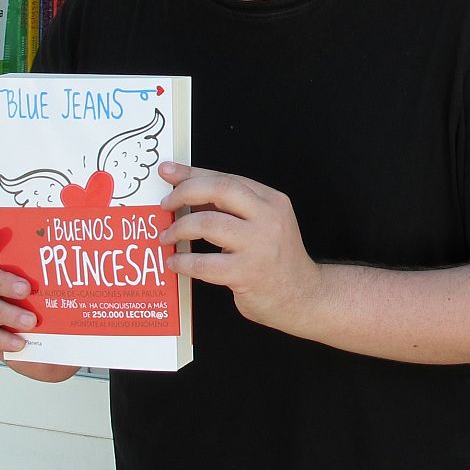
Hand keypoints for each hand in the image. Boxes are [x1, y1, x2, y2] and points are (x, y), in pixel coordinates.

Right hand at [0, 231, 78, 382]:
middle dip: (1, 281)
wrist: (69, 345)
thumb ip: (73, 272)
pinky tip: (21, 341)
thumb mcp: (73, 290)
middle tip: (25, 289)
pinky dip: (2, 339)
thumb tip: (101, 250)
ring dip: (7, 313)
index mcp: (10, 270)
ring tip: (30, 321)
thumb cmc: (66, 310)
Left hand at [158, 162, 324, 337]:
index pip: (227, 178)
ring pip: (208, 223)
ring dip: (179, 228)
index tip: (169, 172)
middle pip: (220, 190)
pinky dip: (183, 261)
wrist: (304, 296)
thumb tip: (189, 194)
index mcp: (271, 201)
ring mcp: (259, 245)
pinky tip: (176, 262)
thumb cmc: (277, 261)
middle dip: (184, 193)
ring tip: (167, 237)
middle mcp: (268, 218)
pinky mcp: (247, 273)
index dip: (193, 173)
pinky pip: (204, 263)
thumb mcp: (264, 225)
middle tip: (166, 204)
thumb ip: (232, 208)